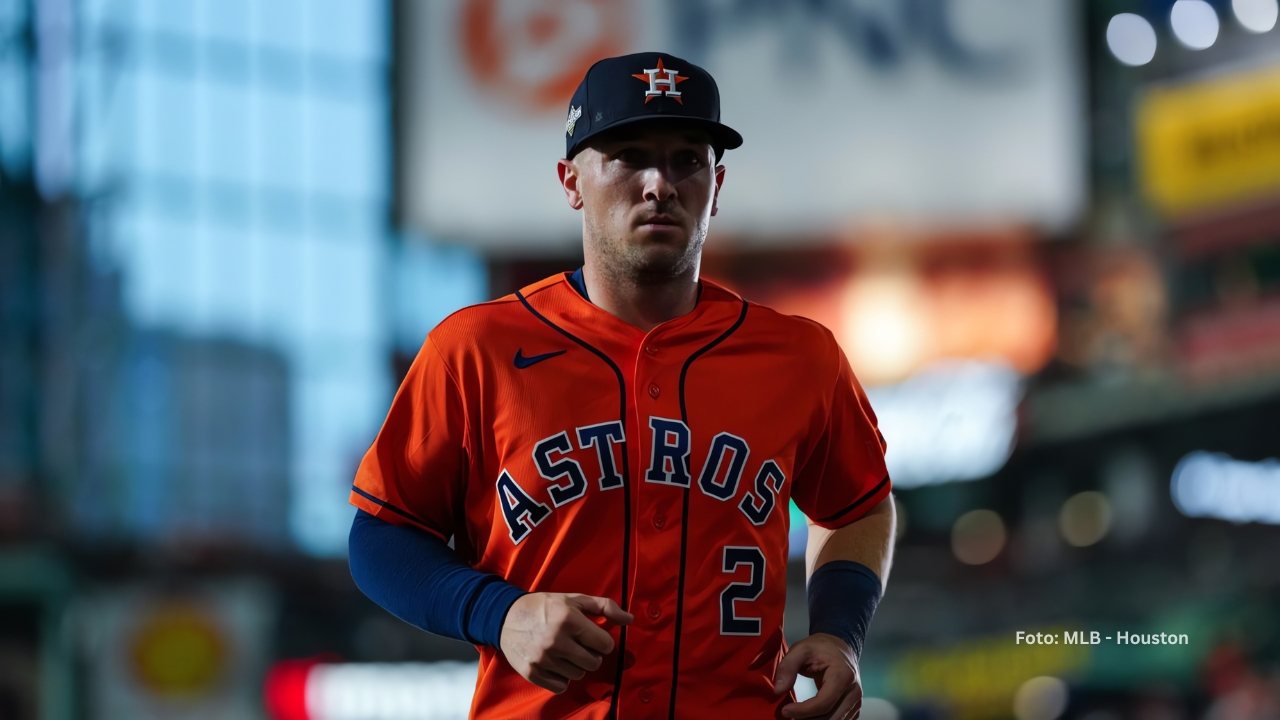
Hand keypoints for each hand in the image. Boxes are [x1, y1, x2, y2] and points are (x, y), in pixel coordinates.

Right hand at [499, 592, 632, 693]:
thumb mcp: (575, 599)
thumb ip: (605, 607)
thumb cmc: (545, 606)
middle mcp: (556, 641)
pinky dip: (561, 677)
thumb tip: (630, 620)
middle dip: (590, 654)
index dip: (602, 641)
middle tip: (578, 645)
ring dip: (575, 665)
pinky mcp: (532, 673)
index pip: (605, 644)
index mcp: (569, 620)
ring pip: (578, 675)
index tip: (591, 636)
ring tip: (564, 651)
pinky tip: (554, 663)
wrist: (506, 616)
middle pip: (593, 663)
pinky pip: (561, 686)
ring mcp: (543, 659)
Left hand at [773, 633, 861, 718]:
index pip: (823, 703)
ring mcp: (856, 701)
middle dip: (807, 719)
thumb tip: (778, 690)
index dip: (802, 711)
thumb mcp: (800, 649)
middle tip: (788, 713)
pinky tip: (808, 716)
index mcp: (843, 675)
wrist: (840, 647)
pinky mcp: (854, 708)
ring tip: (796, 715)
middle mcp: (853, 691)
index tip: (785, 711)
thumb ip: (787, 667)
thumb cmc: (821, 647)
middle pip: (830, 718)